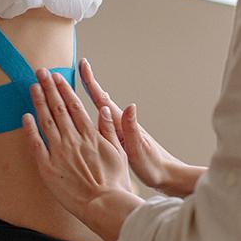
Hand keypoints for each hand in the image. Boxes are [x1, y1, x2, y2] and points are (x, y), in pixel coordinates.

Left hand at [24, 69, 141, 240]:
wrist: (104, 205)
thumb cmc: (114, 183)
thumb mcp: (119, 153)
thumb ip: (109, 130)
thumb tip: (104, 110)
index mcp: (91, 135)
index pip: (75, 106)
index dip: (65, 90)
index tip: (58, 77)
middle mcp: (74, 140)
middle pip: (59, 108)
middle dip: (49, 88)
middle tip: (40, 72)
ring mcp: (60, 152)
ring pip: (46, 121)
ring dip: (39, 102)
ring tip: (32, 86)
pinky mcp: (48, 167)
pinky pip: (36, 144)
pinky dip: (30, 129)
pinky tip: (25, 116)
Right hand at [78, 59, 191, 195]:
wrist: (167, 176)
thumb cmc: (154, 166)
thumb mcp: (139, 149)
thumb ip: (132, 128)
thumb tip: (130, 106)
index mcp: (120, 124)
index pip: (101, 99)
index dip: (91, 82)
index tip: (82, 64)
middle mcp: (120, 124)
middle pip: (98, 99)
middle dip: (85, 84)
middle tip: (73, 70)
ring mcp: (120, 131)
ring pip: (99, 109)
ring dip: (87, 96)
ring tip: (75, 87)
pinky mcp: (120, 139)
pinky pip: (101, 121)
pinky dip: (93, 113)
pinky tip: (90, 114)